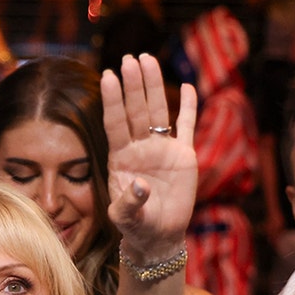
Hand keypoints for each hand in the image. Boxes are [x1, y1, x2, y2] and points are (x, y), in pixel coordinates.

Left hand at [101, 54, 197, 260]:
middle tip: (130, 58)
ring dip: (153, 87)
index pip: (115, 123)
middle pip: (136, 110)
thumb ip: (129, 203)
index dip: (112, 100)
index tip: (107, 75)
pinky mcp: (183, 156)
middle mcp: (139, 148)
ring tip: (147, 60)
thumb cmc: (137, 226)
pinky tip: (186, 86)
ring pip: (158, 112)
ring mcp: (162, 149)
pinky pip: (186, 127)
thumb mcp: (126, 218)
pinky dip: (187, 107)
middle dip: (133, 85)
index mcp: (121, 158)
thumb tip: (140, 185)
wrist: (160, 235)